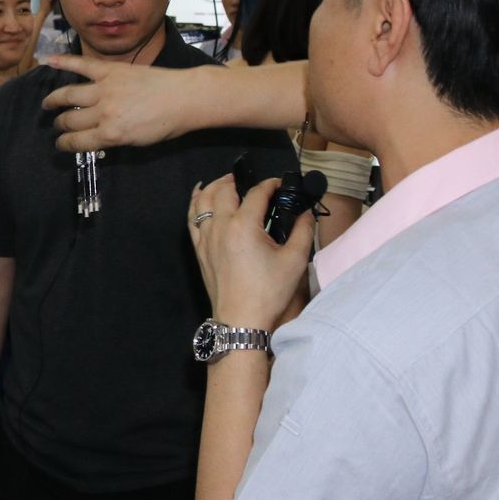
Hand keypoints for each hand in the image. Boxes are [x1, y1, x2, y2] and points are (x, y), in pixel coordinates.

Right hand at [42, 54, 189, 151]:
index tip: (60, 144)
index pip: (76, 142)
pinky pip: (82, 66)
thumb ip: (112, 139)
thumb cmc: (166, 124)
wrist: (184, 97)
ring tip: (48, 103)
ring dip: (54, 100)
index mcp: (110, 134)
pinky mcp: (110, 71)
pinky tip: (49, 62)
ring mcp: (105, 89)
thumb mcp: (137, 142)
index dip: (64, 144)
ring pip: (69, 95)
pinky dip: (64, 62)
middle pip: (70, 120)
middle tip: (58, 125)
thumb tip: (94, 139)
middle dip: (60, 125)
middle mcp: (103, 112)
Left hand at [187, 174, 311, 331]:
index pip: (256, 194)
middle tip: (253, 182)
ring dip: (215, 187)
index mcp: (244, 226)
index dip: (270, 184)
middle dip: (238, 180)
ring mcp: (206, 238)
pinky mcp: (199, 250)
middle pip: (224, 190)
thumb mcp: (295, 260)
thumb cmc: (268, 292)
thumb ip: (303, 231)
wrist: (242, 319)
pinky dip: (195, 203)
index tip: (281, 184)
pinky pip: (192, 219)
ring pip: (203, 201)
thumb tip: (306, 214)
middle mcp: (220, 227)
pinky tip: (200, 197)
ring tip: (227, 182)